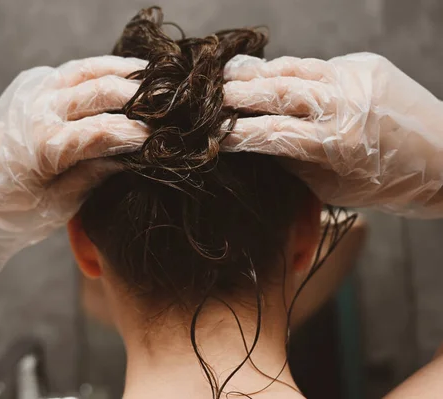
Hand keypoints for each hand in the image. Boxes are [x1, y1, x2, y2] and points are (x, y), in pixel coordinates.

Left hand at [0, 56, 149, 272]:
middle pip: (102, 92)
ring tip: (158, 83)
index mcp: (43, 146)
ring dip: (127, 74)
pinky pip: (77, 69)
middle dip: (141, 100)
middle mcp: (41, 111)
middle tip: (170, 110)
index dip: (137, 134)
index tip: (164, 140)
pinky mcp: (36, 87)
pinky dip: (105, 66)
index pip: (102, 132)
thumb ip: (91, 178)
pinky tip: (127, 72)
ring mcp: (37, 94)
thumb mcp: (53, 206)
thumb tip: (128, 158)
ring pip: (91, 72)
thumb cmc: (9, 207)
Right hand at [221, 53, 442, 216]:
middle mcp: (343, 104)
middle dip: (236, 95)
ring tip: (228, 76)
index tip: (211, 135)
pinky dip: (287, 69)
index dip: (235, 134)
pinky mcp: (363, 64)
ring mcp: (354, 77)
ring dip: (256, 72)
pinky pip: (315, 64)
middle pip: (276, 92)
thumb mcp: (332, 187)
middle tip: (209, 98)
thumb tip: (258, 142)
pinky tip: (267, 74)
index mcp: (336, 144)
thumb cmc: (387, 184)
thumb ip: (294, 162)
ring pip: (292, 68)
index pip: (270, 133)